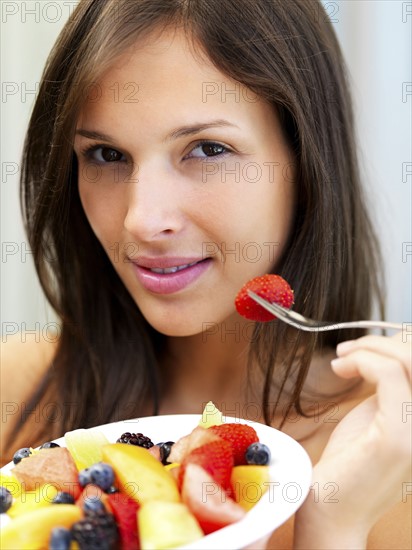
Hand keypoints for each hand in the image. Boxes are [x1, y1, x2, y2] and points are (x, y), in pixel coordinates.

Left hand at [294, 331, 410, 548]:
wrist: (329, 509)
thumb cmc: (349, 463)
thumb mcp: (378, 415)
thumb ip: (392, 386)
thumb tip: (390, 347)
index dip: (403, 344)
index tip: (366, 346)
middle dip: (385, 342)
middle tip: (349, 349)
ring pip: (410, 359)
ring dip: (371, 347)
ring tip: (343, 357)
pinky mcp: (399, 436)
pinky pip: (389, 375)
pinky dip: (363, 360)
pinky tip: (340, 367)